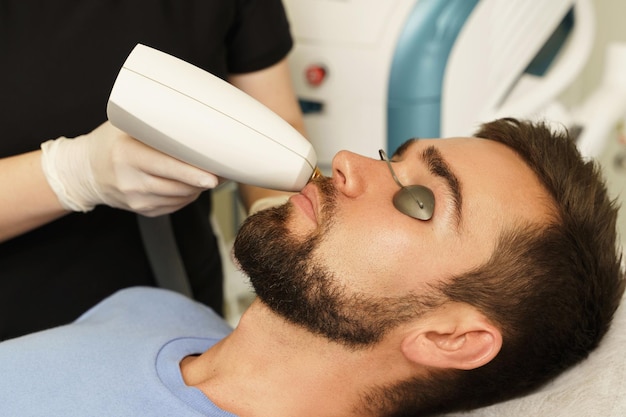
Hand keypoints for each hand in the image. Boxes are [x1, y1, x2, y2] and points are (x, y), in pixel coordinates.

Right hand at [40, 121, 217, 215]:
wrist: (85, 171)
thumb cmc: (110, 143)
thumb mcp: (124, 127)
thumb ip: (152, 124)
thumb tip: (191, 116)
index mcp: (127, 155)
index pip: (166, 167)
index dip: (192, 173)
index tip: (213, 175)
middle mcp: (130, 180)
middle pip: (177, 186)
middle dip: (202, 181)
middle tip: (219, 171)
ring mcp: (136, 199)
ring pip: (179, 198)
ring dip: (197, 188)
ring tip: (205, 175)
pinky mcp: (142, 210)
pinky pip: (174, 206)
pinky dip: (186, 196)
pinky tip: (189, 185)